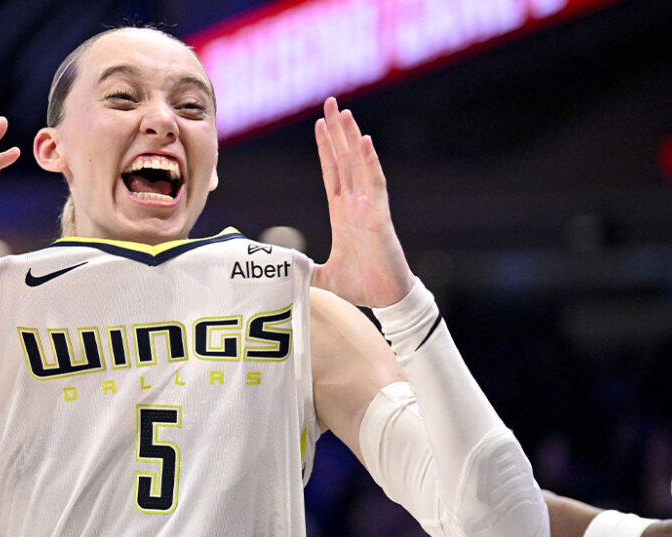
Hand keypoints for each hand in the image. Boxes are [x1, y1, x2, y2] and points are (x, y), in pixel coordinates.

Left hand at [311, 97, 415, 307]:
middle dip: (336, 131)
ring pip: (359, 165)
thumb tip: (286, 269)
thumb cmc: (362, 285)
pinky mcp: (379, 217)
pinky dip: (370, 163)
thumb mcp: (325, 276)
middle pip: (344, 159)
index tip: (318, 124)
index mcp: (342, 213)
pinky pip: (375, 185)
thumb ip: (306, 268)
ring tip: (344, 113)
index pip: (332, 172)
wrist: (385, 298)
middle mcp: (356, 204)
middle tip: (330, 102)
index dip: (325, 148)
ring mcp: (369, 208)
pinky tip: (365, 142)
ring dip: (352, 139)